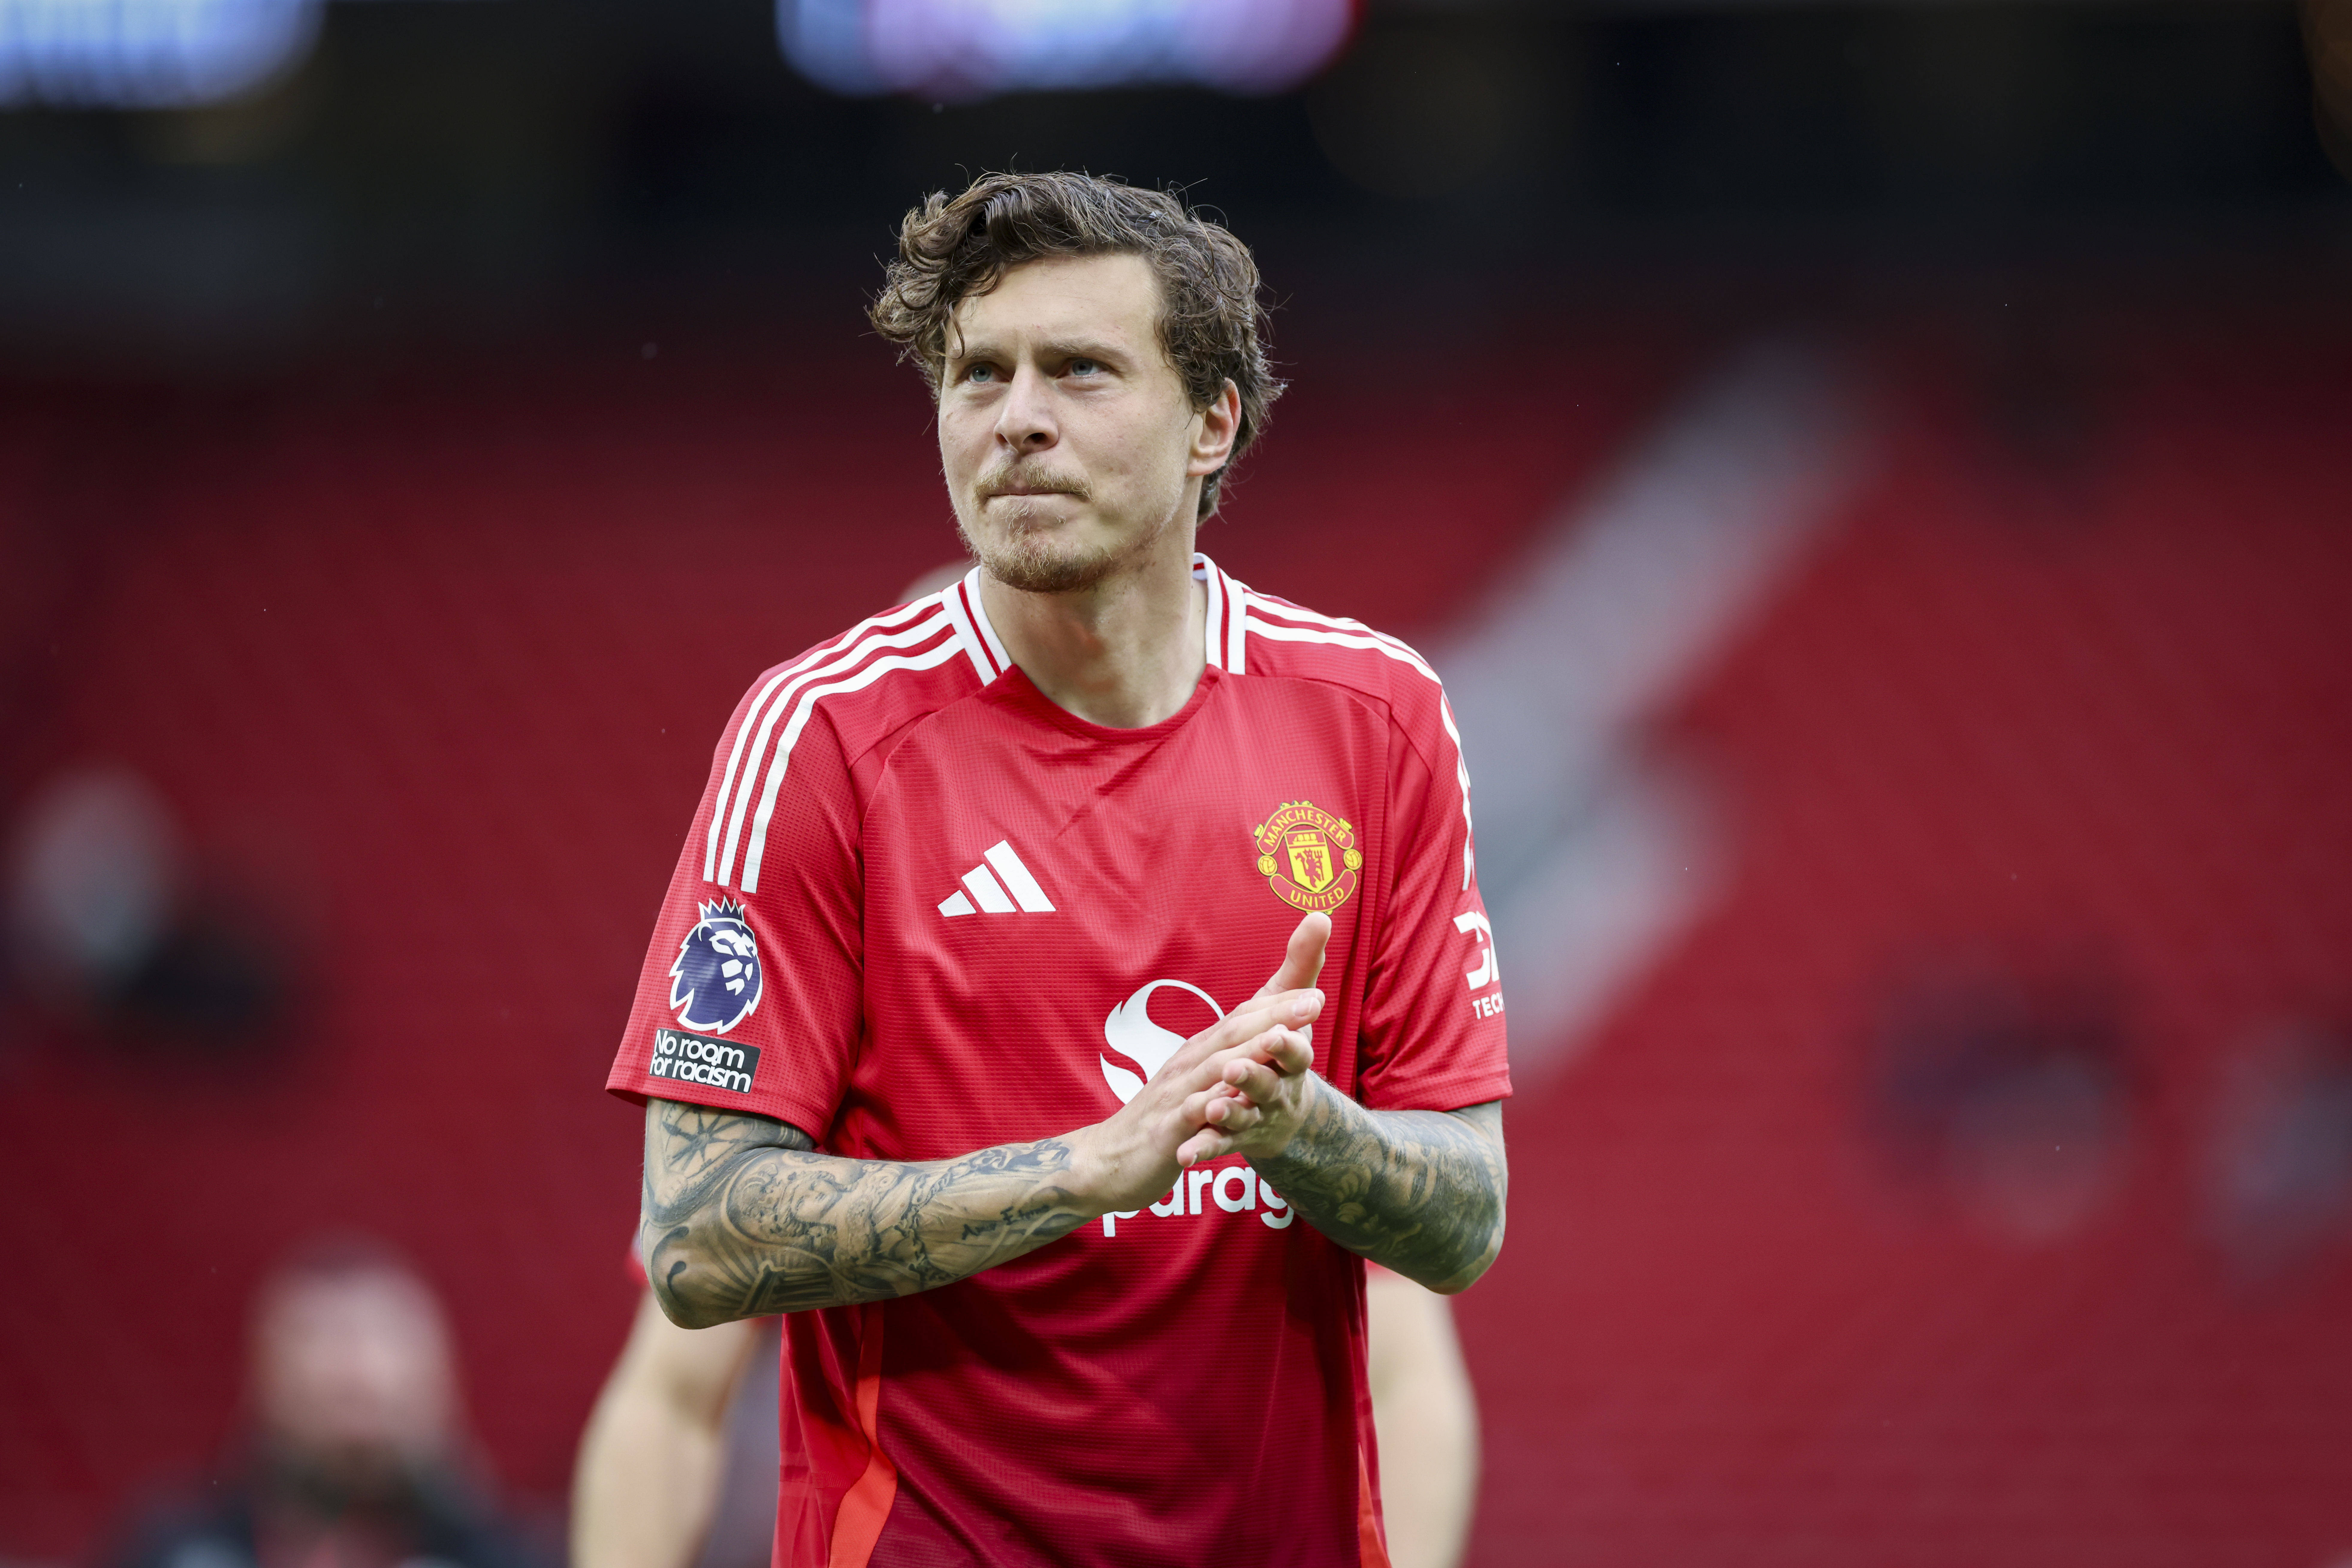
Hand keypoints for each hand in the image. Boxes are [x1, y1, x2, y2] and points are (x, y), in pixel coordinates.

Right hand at [1068, 912, 1330, 1213]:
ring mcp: (1175, 1097)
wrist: (1108, 1160)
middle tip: (1313, 1002)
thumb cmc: (1162, 1118)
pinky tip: (1223, 1109)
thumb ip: (1233, 1060)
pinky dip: (1206, 1113)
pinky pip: (1188, 1120)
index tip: (1316, 990)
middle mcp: (1189, 1066)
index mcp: (1202, 1053)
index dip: (1279, 1004)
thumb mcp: (1202, 1086)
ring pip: (1215, 1071)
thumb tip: (1265, 1035)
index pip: (1243, 1019)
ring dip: (1247, 1055)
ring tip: (1278, 1041)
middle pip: (1234, 1034)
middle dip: (1274, 1016)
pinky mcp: (1166, 1133)